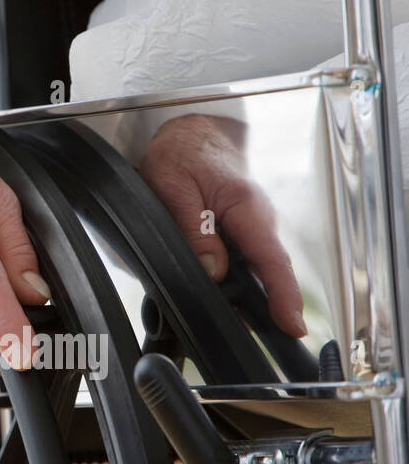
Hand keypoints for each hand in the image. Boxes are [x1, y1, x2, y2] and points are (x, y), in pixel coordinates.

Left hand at [138, 114, 305, 337]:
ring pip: (252, 267)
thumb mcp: (173, 186)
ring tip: (226, 314)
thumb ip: (192, 229)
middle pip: (265, 270)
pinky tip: (217, 289)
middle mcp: (257, 217)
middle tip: (243, 331)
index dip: (283, 296)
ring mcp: (252, 223)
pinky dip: (232, 277)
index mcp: (245, 207)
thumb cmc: (182, 153)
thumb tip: (212, 270)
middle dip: (260, 305)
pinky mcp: (242, 228)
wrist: (191, 132)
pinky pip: (242, 258)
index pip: (271, 259)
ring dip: (242, 293)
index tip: (291, 325)